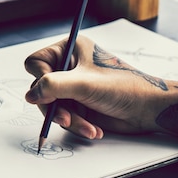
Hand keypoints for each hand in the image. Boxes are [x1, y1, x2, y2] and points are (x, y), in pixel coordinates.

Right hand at [24, 35, 177, 138]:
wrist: (148, 110)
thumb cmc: (124, 88)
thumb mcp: (84, 84)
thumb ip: (52, 86)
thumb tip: (30, 95)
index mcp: (69, 49)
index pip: (36, 63)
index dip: (40, 79)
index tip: (48, 94)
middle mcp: (68, 66)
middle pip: (41, 88)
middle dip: (55, 107)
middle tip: (66, 118)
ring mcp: (71, 87)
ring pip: (50, 106)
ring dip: (68, 119)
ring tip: (86, 126)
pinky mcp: (76, 104)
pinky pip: (62, 116)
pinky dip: (75, 125)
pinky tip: (92, 128)